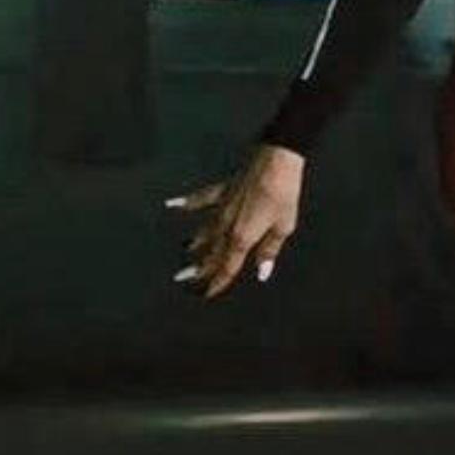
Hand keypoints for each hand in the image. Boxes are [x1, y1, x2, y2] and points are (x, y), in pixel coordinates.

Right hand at [165, 144, 303, 299]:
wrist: (276, 162)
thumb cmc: (282, 194)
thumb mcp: (283, 227)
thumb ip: (269, 250)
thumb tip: (262, 271)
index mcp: (242, 237)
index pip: (228, 266)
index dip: (218, 281)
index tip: (207, 292)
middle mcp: (227, 225)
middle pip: (211, 252)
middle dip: (199, 267)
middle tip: (183, 279)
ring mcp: (222, 207)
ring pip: (204, 230)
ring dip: (195, 243)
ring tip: (185, 252)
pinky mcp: (223, 190)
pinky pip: (200, 199)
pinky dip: (186, 202)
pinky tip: (172, 205)